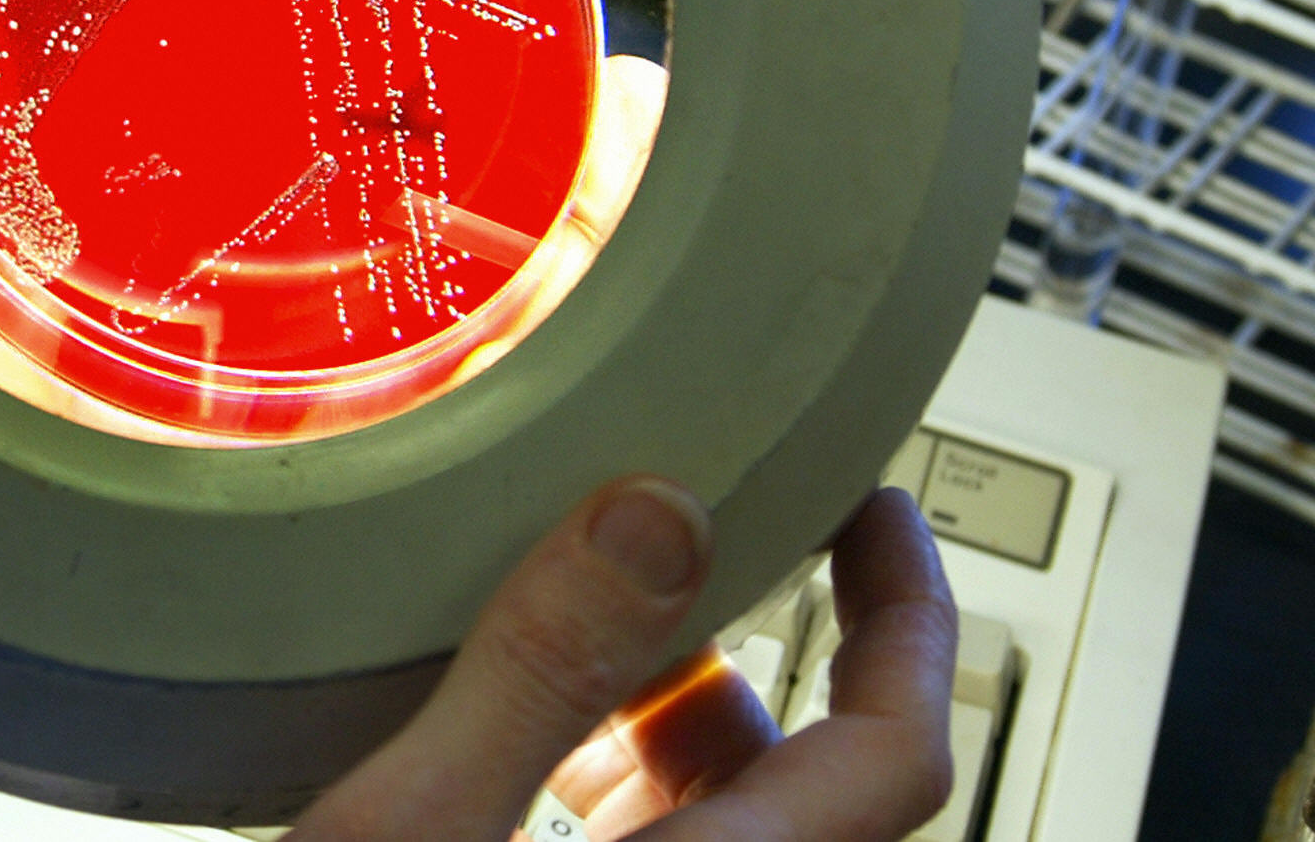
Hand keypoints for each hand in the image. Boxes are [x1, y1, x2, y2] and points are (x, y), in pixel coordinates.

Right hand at [291, 484, 955, 840]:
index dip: (908, 615)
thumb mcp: (409, 837)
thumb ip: (538, 677)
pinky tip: (518, 746)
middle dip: (748, 654)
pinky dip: (612, 787)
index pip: (897, 754)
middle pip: (807, 786)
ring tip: (578, 639)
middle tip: (683, 544)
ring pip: (728, 828)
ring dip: (670, 723)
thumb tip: (658, 517)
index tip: (871, 509)